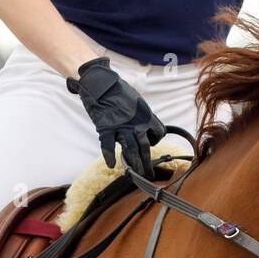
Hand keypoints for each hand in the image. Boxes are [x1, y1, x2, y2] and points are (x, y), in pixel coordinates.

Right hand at [67, 57, 165, 179]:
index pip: (158, 132)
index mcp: (146, 114)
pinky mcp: (105, 127)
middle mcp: (136, 122)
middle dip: (147, 163)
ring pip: (130, 149)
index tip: (151, 145)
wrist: (100, 81)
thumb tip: (146, 124)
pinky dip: (109, 156)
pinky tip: (111, 165)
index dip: (156, 141)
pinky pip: (107, 145)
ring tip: (135, 175)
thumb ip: (142, 114)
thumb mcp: (137, 100)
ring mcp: (121, 126)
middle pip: (145, 147)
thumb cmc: (118, 90)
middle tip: (148, 176)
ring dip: (133, 164)